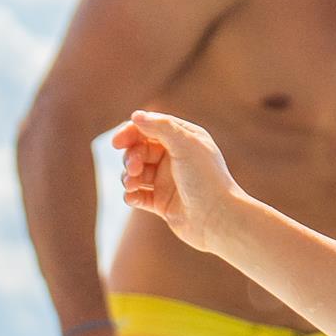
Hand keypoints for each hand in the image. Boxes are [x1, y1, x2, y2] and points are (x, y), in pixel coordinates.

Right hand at [110, 111, 249, 250]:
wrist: (218, 220)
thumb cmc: (206, 179)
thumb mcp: (185, 145)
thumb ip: (160, 127)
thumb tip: (136, 115)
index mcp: (184, 139)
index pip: (149, 128)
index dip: (130, 133)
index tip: (117, 143)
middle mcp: (175, 158)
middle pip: (139, 150)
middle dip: (131, 157)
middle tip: (135, 168)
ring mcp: (168, 181)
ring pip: (135, 173)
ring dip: (128, 176)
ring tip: (133, 184)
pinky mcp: (162, 203)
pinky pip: (138, 196)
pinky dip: (131, 195)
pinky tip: (132, 198)